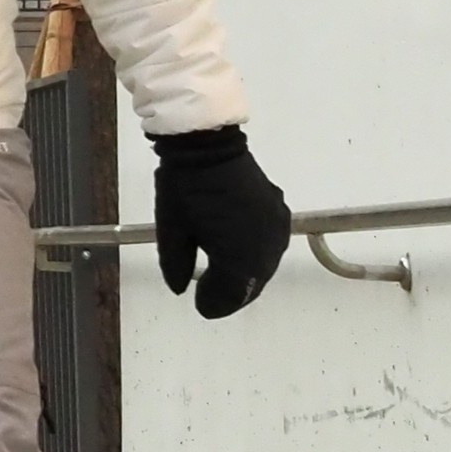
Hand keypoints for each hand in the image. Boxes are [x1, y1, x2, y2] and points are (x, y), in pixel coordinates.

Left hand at [152, 124, 289, 318]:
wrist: (209, 146)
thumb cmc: (184, 188)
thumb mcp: (171, 231)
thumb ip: (176, 265)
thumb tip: (182, 289)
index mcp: (239, 253)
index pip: (232, 292)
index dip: (215, 303)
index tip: (200, 305)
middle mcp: (265, 245)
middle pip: (252, 283)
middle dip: (231, 294)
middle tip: (211, 298)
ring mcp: (276, 228)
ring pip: (264, 266)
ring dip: (245, 277)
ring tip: (223, 281)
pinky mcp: (279, 212)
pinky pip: (269, 246)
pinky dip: (254, 258)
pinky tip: (238, 257)